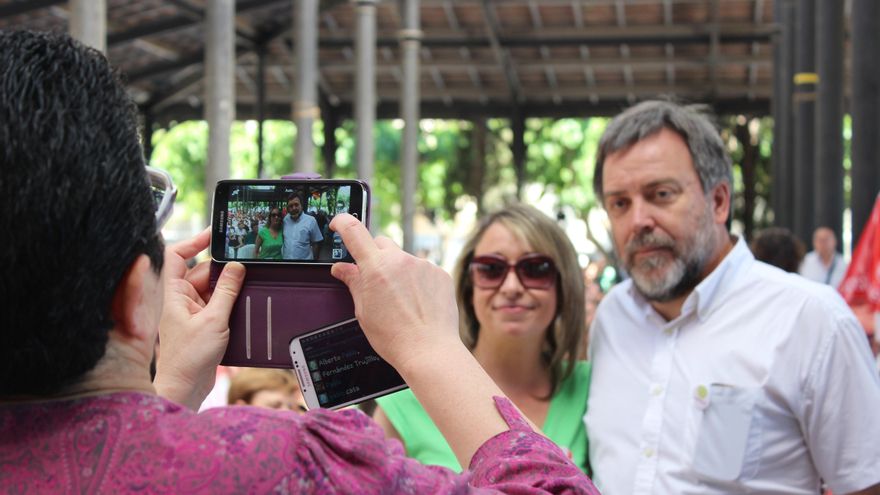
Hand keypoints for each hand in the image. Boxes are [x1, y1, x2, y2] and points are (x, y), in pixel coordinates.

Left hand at [154, 228, 244, 409]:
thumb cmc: (188, 357)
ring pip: (213, 289)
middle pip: (202, 272)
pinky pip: (218, 304)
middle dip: (223, 269)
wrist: (185, 388)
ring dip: (229, 288)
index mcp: (173, 293)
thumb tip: (236, 267)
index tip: (214, 235)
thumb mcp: (213, 320)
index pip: (177, 256)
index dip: (194, 242)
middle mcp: (180, 300)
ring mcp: (192, 312)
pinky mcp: (203, 324)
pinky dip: (231, 302)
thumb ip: (226, 291)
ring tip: (247, 284)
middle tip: (245, 264)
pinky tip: (245, 303)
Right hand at [330, 214, 459, 372]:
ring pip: (404, 259)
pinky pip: (424, 270)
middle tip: (374, 280)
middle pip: (381, 243)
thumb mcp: (363, 311)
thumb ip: (354, 283)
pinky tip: (419, 303)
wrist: (429, 350)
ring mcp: (423, 265)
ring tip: (402, 301)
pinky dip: (418, 281)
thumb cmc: (393, 336)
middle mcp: (400, 260)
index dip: (343, 223)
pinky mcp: (440, 273)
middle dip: (375, 256)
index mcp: (375, 268)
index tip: (338, 224)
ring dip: (399, 271)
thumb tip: (342, 268)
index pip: (354, 232)